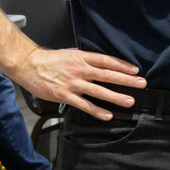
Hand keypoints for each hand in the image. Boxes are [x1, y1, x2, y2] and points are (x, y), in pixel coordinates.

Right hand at [11, 48, 145, 120]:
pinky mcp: (64, 95)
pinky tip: (107, 115)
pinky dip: (96, 110)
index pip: (107, 61)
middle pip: (107, 75)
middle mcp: (79, 70)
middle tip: (141, 84)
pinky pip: (83, 104)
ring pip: (98, 91)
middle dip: (126, 80)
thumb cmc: (50, 60)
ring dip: (115, 96)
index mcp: (82, 58)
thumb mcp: (72, 54)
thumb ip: (88, 60)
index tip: (136, 70)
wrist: (28, 65)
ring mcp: (72, 83)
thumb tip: (106, 64)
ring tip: (129, 101)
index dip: (122, 65)